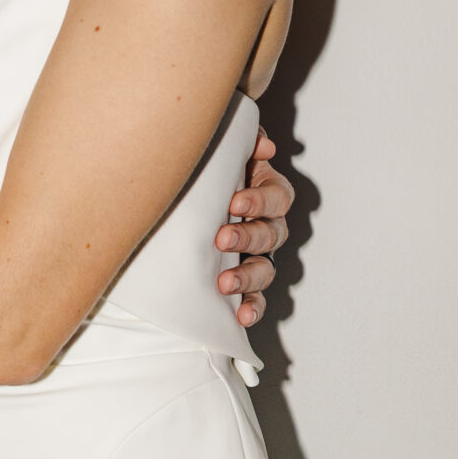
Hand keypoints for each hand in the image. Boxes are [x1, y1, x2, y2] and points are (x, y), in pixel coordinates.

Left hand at [215, 129, 293, 328]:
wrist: (180, 206)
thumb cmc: (207, 177)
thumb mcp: (221, 155)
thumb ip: (241, 142)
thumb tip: (263, 146)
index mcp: (265, 193)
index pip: (277, 196)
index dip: (261, 199)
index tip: (235, 201)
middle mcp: (267, 225)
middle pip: (272, 233)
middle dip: (248, 237)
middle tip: (222, 239)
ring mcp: (258, 256)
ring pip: (266, 269)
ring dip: (248, 276)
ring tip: (225, 282)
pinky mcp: (245, 283)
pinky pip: (256, 299)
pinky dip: (251, 307)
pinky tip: (240, 316)